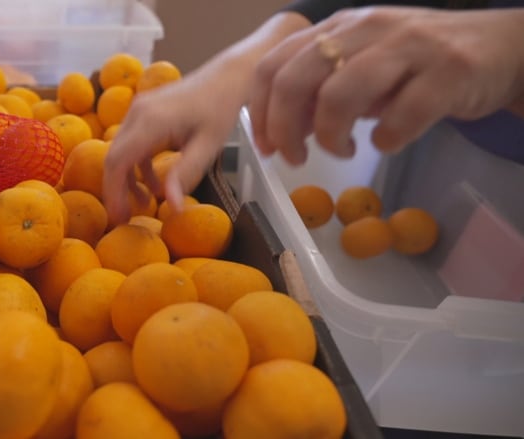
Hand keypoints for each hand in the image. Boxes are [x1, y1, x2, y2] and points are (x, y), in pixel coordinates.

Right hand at [102, 64, 245, 224]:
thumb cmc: (220, 110)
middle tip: (124, 219)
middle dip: (116, 190)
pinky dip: (138, 167)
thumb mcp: (208, 146)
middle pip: (113, 158)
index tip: (118, 217)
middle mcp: (137, 113)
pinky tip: (153, 184)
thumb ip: (186, 174)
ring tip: (143, 205)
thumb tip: (171, 207)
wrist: (226, 77)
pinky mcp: (144, 113)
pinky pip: (131, 144)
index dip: (113, 192)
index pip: (118, 161)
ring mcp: (138, 111)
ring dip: (127, 180)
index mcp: (150, 121)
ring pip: (120, 152)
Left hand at [249, 6, 523, 164]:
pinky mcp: (448, 71)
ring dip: (330, 136)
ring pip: (340, 95)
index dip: (260, 112)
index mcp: (337, 28)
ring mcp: (407, 47)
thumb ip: (319, 91)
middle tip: (296, 157)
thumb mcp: (360, 68)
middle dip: (285, 130)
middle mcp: (366, 29)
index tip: (266, 146)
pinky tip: (387, 142)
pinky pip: (402, 115)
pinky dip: (386, 139)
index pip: (273, 66)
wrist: (498, 47)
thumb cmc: (417, 64)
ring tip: (341, 150)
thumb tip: (280, 129)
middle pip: (296, 80)